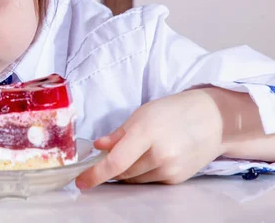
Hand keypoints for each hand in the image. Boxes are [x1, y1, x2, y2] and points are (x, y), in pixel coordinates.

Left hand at [76, 89, 225, 188]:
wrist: (214, 120)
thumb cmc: (174, 111)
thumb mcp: (142, 114)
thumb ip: (119, 133)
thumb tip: (98, 147)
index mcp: (146, 133)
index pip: (115, 162)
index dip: (94, 174)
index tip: (80, 181)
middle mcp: (159, 155)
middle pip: (122, 173)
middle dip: (109, 168)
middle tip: (107, 155)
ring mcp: (170, 169)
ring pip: (134, 179)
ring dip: (125, 171)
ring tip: (134, 152)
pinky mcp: (176, 179)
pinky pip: (149, 181)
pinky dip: (141, 173)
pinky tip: (150, 157)